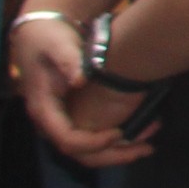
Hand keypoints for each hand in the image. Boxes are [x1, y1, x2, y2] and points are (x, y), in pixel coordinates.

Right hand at [14, 16, 149, 166]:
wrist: (39, 33)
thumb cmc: (49, 39)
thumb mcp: (59, 45)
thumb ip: (69, 61)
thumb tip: (80, 79)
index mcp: (45, 108)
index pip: (67, 139)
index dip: (94, 142)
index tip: (120, 132)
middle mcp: (51, 121)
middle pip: (80, 152)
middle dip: (114, 154)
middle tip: (146, 147)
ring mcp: (61, 120)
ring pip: (88, 151)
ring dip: (118, 151)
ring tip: (149, 144)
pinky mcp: (72, 116)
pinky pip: (92, 138)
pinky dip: (115, 140)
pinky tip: (140, 131)